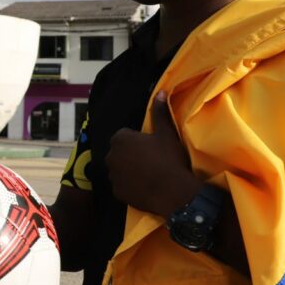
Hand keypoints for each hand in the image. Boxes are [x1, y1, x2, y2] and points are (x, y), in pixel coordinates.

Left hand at [106, 91, 201, 216]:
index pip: (126, 137)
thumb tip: (160, 92)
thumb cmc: (169, 158)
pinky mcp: (116, 192)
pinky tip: (144, 187)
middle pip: (120, 153)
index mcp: (120, 139)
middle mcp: (110, 156)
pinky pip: (121, 186)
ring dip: (128, 171)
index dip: (139, 142)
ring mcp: (112, 175)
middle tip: (151, 161)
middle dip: (131, 155)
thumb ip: (160, 112)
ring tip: (149, 175)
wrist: (173, 191)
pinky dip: (129, 187)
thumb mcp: (166, 133)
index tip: (152, 148)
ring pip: (119, 170)